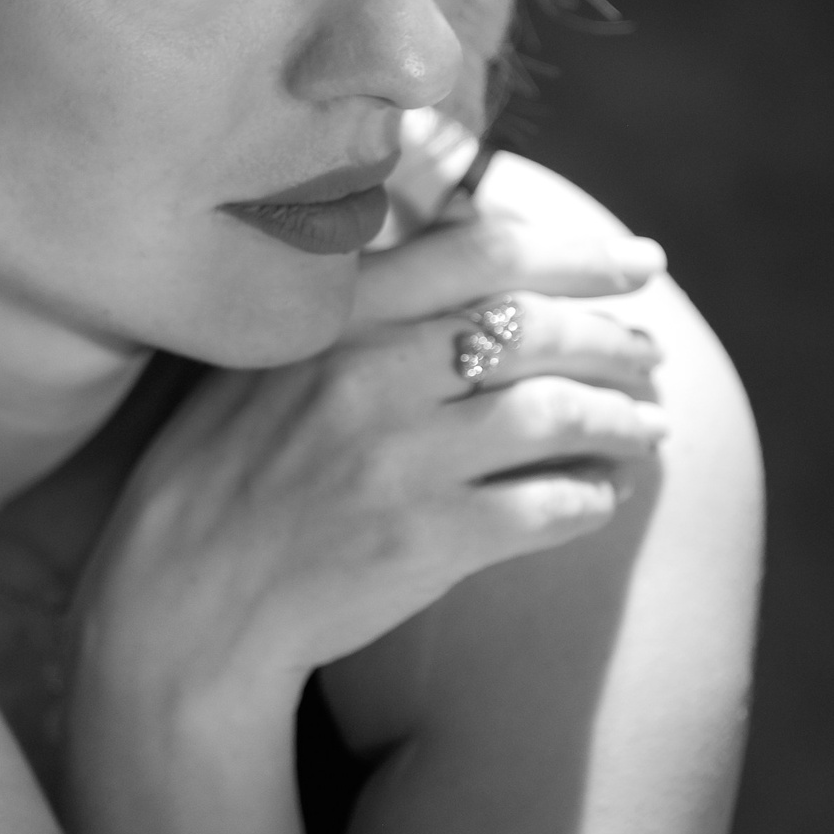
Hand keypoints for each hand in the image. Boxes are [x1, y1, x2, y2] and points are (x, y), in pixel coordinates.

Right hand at [75, 186, 668, 706]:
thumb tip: (470, 228)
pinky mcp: (424, 541)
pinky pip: (547, 506)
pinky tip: (602, 496)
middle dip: (616, 340)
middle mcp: (368, 374)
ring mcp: (398, 459)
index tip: (639, 261)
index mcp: (333, 316)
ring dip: (622, 420)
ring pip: (555, 414)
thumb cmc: (222, 474)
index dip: (579, 251)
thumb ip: (358, 297)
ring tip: (648, 428)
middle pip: (535, 329)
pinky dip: (592, 497)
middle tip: (651, 355)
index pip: (482, 251)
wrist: (182, 605)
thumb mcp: (263, 356)